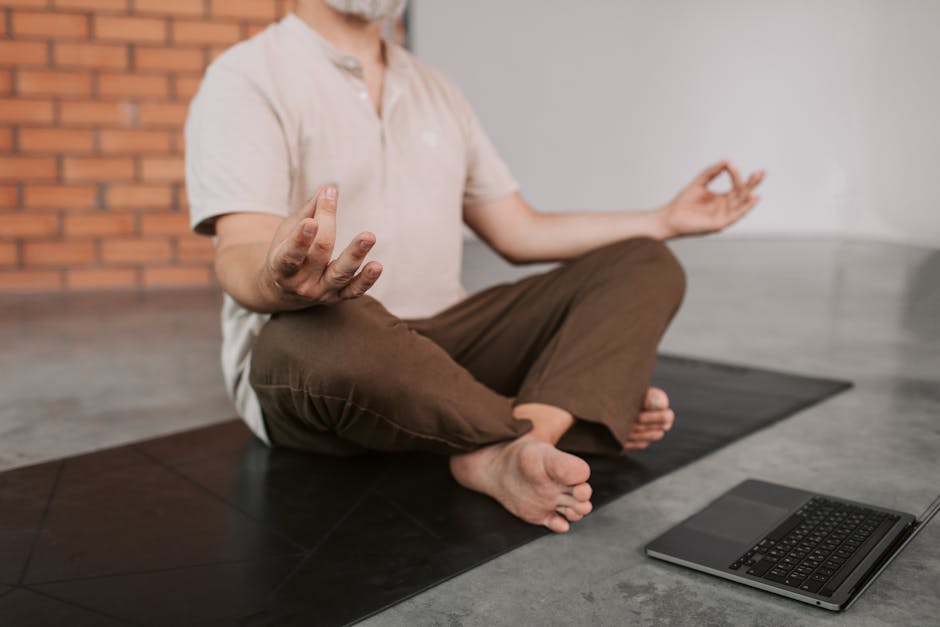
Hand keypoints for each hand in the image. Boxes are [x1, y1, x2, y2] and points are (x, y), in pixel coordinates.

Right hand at [262, 185, 382, 305]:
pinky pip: (354, 291)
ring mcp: (320, 292)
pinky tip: (376, 266)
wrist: (283, 291)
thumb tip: (328, 189)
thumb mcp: (288, 232)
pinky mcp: (337, 297)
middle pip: (319, 254)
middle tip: (332, 199)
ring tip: (368, 237)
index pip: (291, 254)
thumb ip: (309, 211)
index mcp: (280, 268)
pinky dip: (366, 280)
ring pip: (340, 274)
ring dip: (355, 255)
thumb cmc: (286, 252)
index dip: (301, 239)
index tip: (311, 222)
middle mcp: (300, 284)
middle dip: (327, 225)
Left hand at [657, 160, 764, 237]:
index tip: (731, 165)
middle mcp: (725, 208)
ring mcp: (723, 216)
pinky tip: (752, 198)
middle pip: (743, 194)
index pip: (736, 186)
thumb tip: (726, 161)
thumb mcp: (699, 182)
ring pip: (741, 203)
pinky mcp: (719, 224)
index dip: (737, 176)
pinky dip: (745, 207)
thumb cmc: (682, 202)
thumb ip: (712, 172)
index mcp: (722, 199)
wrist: (669, 217)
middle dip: (752, 183)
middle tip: (761, 172)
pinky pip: (736, 215)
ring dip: (750, 192)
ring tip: (757, 179)